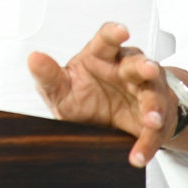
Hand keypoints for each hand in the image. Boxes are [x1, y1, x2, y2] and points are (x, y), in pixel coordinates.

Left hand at [28, 22, 175, 168]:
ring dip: (154, 107)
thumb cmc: (83, 97)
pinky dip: (146, 144)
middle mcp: (126, 69)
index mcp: (102, 56)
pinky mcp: (154, 118)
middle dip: (145, 66)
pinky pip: (153, 131)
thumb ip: (48, 75)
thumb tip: (33, 58)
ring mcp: (144, 91)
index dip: (114, 33)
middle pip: (137, 63)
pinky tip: (138, 156)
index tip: (122, 31)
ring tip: (151, 120)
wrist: (105, 125)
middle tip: (148, 70)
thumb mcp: (61, 89)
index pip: (108, 40)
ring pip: (153, 94)